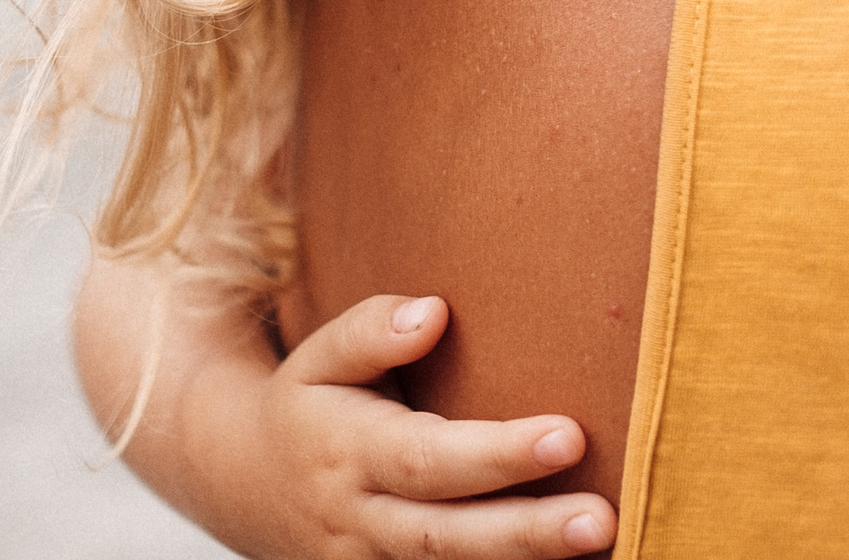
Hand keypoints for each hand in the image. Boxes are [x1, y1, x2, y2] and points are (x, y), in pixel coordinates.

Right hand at [200, 292, 615, 559]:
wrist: (243, 486)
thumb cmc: (306, 407)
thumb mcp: (316, 359)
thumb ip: (369, 331)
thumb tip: (433, 312)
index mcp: (347, 453)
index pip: (428, 458)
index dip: (498, 455)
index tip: (570, 434)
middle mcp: (361, 522)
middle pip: (447, 536)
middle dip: (527, 532)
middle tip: (600, 519)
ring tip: (605, 546)